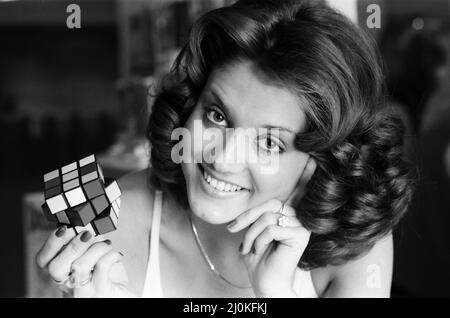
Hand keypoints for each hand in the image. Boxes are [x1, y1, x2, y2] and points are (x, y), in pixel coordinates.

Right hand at [36, 226, 133, 297]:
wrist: (123, 294)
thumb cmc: (107, 274)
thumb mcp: (92, 254)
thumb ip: (83, 241)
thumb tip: (82, 221)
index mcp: (62, 273)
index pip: (42, 260)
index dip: (50, 243)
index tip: (63, 228)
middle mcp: (68, 285)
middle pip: (55, 267)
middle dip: (72, 245)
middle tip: (88, 234)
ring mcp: (83, 291)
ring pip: (79, 267)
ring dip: (96, 248)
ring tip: (107, 244)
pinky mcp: (100, 291)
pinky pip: (102, 268)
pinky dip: (111, 254)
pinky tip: (116, 254)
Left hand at [227, 156, 315, 296]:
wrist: (265, 283)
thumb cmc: (258, 258)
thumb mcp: (254, 229)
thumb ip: (259, 213)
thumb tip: (256, 191)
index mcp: (288, 214)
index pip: (295, 191)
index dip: (305, 174)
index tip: (312, 159)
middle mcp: (298, 216)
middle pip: (269, 204)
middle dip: (247, 217)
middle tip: (233, 230)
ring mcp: (302, 225)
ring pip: (267, 217)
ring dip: (250, 234)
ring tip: (248, 247)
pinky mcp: (302, 234)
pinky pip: (271, 228)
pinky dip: (258, 240)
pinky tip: (258, 251)